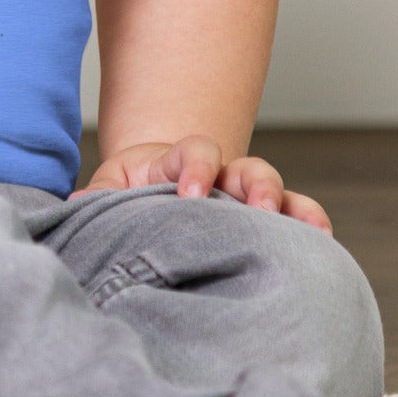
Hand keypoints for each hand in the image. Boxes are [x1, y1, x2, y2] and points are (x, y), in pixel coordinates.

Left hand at [81, 135, 331, 231]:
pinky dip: (310, 224)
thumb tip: (74, 207)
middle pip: (246, 167)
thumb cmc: (130, 194)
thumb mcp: (111, 190)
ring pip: (276, 190)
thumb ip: (98, 196)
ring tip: (306, 230)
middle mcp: (221, 174)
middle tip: (254, 208)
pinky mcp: (263, 218)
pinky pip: (295, 215)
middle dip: (254, 185)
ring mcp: (245, 196)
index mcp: (179, 162)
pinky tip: (322, 244)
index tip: (190, 196)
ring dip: (289, 206)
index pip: (195, 151)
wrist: (153, 194)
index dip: (196, 168)